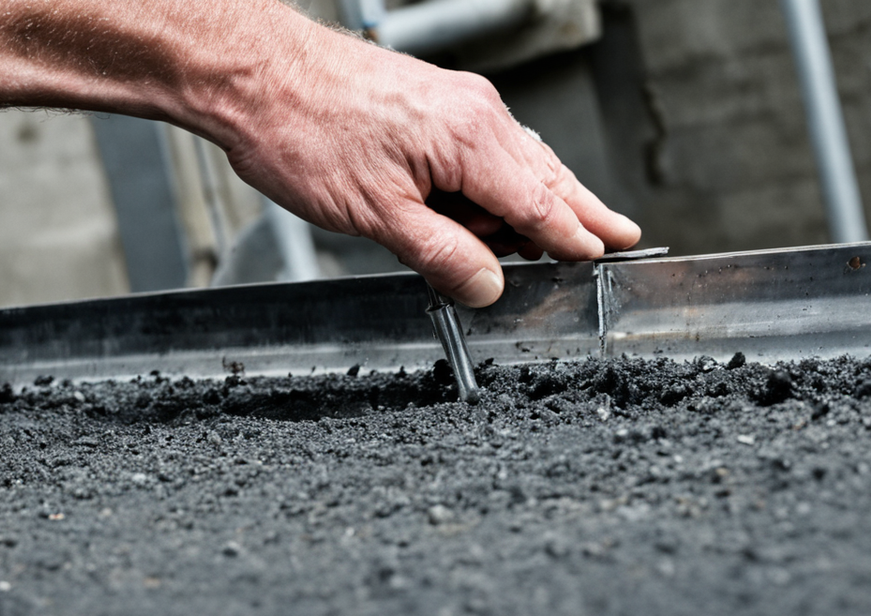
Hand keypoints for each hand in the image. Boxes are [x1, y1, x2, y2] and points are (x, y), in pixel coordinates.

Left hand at [222, 23, 640, 306]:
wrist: (254, 75)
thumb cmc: (305, 131)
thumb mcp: (377, 216)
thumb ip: (442, 255)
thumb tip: (487, 285)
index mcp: (472, 140)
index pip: (540, 204)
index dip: (573, 239)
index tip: (603, 258)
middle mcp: (475, 114)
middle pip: (543, 176)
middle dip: (577, 213)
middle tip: (616, 238)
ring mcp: (453, 103)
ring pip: (514, 162)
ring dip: (532, 202)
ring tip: (555, 239)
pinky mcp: (429, 103)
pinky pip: (482, 149)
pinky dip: (495, 182)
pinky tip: (489, 208)